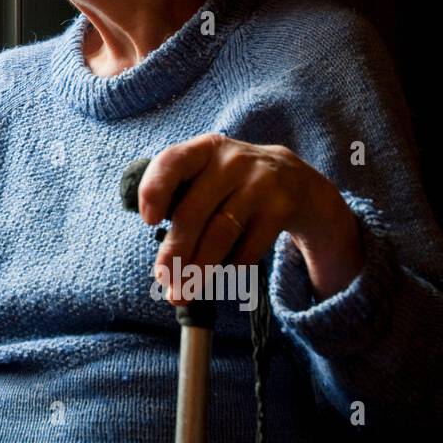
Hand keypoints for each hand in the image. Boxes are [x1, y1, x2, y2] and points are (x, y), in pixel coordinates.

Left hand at [139, 133, 363, 303]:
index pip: (172, 162)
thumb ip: (178, 195)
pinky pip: (248, 248)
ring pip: (220, 234)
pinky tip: (217, 279)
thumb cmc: (230, 181)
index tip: (148, 221)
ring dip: (198, 270)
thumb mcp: (206, 171)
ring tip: (183, 293)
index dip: (156, 190)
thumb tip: (161, 254)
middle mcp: (232, 162)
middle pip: (194, 211)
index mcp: (204, 149)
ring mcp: (260, 184)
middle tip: (163, 280)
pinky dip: (229, 268)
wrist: (294, 178)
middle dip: (175, 251)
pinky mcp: (280, 209)